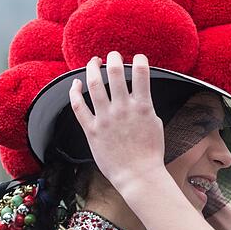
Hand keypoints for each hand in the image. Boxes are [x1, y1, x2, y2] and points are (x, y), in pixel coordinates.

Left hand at [69, 52, 165, 191]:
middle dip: (114, 59)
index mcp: (143, 107)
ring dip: (93, 69)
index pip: (142, 74)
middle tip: (113, 54)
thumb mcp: (155, 123)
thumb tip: (139, 94)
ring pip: (95, 85)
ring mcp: (105, 119)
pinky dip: (75, 92)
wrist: (138, 175)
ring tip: (94, 61)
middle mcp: (123, 109)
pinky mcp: (92, 130)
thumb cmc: (150, 152)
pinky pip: (78, 107)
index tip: (139, 57)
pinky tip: (76, 83)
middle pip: (116, 74)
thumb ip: (146, 106)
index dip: (140, 60)